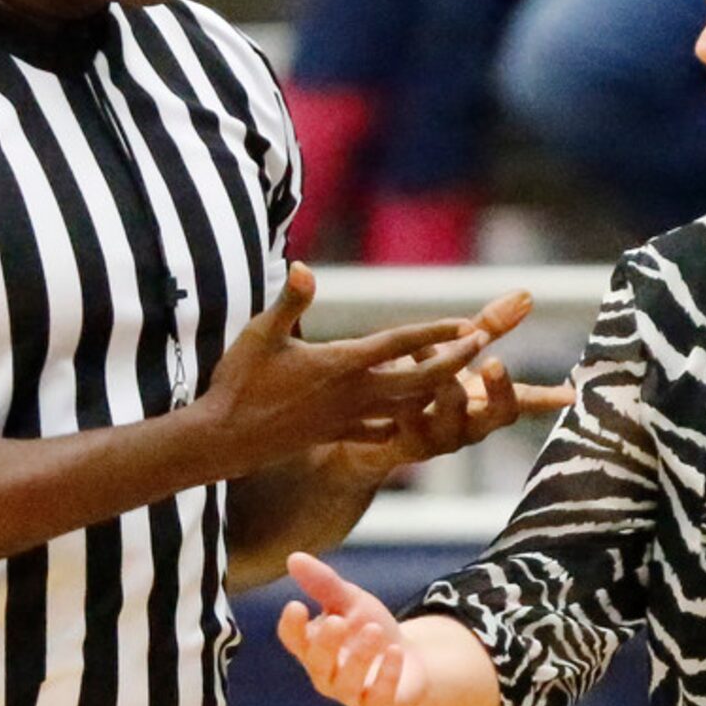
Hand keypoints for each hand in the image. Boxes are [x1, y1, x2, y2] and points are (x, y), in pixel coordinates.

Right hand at [203, 263, 488, 465]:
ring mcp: (348, 418)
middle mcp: (354, 393)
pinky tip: (412, 417)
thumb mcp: (262, 333)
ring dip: (436, 391)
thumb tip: (302, 266)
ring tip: (460, 376)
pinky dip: (401, 422)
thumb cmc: (240, 382)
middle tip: (480, 343)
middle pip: (420, 379)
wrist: (224, 439)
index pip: (400, 345)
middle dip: (455, 361)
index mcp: (342, 364)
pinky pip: (381, 430)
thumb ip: (290, 300)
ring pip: (407, 406)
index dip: (436, 332)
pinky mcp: (336, 435)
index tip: (468, 323)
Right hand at [278, 551, 427, 705]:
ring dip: (359, 656)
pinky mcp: (377, 704)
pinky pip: (377, 695)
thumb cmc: (370, 628)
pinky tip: (395, 652)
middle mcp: (325, 672)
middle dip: (326, 643)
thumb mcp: (350, 601)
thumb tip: (294, 557)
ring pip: (346, 681)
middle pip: (317, 662)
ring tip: (375, 629)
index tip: (296, 605)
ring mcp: (350, 692)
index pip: (293, 639)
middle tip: (338, 622)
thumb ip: (324, 583)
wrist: (411, 657)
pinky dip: (387, 674)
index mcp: (313, 646)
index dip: (292, 626)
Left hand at [330, 288, 575, 480]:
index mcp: (484, 404)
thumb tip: (527, 294)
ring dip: (444, 386)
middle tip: (495, 362)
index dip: (547, 398)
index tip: (571, 394)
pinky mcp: (403, 446)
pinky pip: (409, 427)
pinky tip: (398, 388)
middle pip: (497, 415)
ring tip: (425, 354)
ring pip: (452, 419)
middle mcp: (469, 426)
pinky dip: (406, 406)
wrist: (366, 439)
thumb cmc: (421, 389)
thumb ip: (490, 328)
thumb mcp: (455, 356)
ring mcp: (439, 439)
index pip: (524, 400)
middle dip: (499, 389)